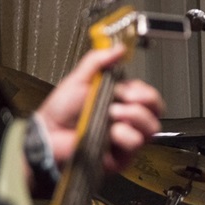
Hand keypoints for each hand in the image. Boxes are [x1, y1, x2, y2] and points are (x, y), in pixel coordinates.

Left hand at [36, 46, 164, 172]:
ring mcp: (126, 137)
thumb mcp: (79, 78)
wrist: (48, 133)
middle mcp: (127, 120)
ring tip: (113, 114)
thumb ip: (98, 61)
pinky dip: (124, 134)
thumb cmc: (60, 111)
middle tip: (125, 98)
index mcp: (122, 101)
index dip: (144, 91)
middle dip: (145, 100)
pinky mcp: (122, 155)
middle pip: (156, 110)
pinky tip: (111, 132)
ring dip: (133, 116)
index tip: (130, 88)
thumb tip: (118, 49)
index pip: (149, 96)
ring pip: (151, 127)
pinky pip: (136, 142)